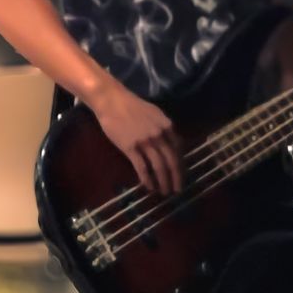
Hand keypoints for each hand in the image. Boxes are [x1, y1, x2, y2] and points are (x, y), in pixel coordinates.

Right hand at [89, 81, 183, 196]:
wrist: (111, 100)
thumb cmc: (131, 105)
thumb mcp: (154, 113)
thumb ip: (165, 128)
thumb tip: (173, 143)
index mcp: (167, 126)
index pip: (179, 150)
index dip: (181, 165)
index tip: (180, 175)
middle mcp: (159, 135)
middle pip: (172, 161)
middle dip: (176, 178)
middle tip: (177, 190)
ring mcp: (145, 142)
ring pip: (159, 167)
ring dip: (163, 182)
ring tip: (164, 192)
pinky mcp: (130, 148)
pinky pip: (142, 167)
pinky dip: (147, 179)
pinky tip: (149, 187)